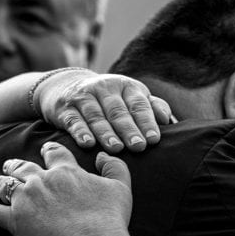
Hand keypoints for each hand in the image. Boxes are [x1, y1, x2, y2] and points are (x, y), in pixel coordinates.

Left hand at [0, 142, 139, 235]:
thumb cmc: (109, 220)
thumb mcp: (121, 188)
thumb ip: (115, 167)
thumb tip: (105, 155)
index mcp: (66, 170)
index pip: (54, 153)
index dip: (49, 151)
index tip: (45, 150)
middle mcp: (42, 179)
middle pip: (23, 166)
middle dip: (15, 165)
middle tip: (10, 165)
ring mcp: (25, 199)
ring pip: (4, 184)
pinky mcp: (14, 221)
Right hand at [37, 70, 174, 153]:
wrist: (66, 86)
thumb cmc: (109, 99)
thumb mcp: (130, 97)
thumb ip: (151, 107)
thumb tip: (169, 121)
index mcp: (126, 86)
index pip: (138, 104)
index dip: (146, 122)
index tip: (153, 140)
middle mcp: (105, 88)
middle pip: (118, 111)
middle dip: (129, 129)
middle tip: (138, 147)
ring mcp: (84, 97)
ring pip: (96, 116)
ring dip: (106, 133)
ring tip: (115, 149)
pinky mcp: (65, 108)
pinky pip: (73, 120)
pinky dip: (80, 131)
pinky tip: (87, 143)